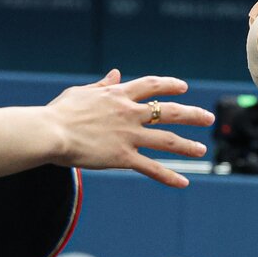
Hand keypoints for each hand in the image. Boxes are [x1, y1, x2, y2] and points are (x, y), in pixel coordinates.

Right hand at [47, 68, 214, 188]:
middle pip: (169, 111)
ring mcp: (129, 135)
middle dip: (191, 114)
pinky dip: (169, 176)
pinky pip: (151, 168)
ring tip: (202, 149)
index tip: (183, 87)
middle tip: (207, 117)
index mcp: (118, 95)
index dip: (170, 85)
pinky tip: (184, 182)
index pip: (151, 85)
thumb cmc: (59, 113)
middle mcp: (129, 113)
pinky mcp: (123, 157)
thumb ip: (102, 85)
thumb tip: (116, 74)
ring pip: (167, 140)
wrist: (50, 133)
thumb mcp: (81, 93)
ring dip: (187, 145)